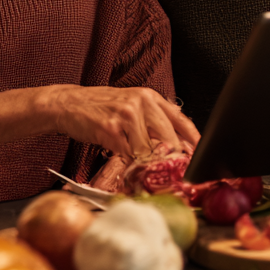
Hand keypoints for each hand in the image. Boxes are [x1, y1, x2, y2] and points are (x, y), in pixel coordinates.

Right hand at [41, 84, 200, 158]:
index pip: (180, 119)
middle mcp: (141, 102)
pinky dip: (129, 164)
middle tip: (173, 173)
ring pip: (149, 150)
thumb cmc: (100, 107)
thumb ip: (151, 121)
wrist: (69, 103)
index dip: (194, 139)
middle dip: (172, 159)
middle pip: (169, 138)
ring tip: (140, 166)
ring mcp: (126, 115)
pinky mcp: (111, 129)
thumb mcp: (130, 106)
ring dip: (146, 163)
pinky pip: (128, 155)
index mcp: (149, 96)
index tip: (200, 154)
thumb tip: (174, 145)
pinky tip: (124, 162)